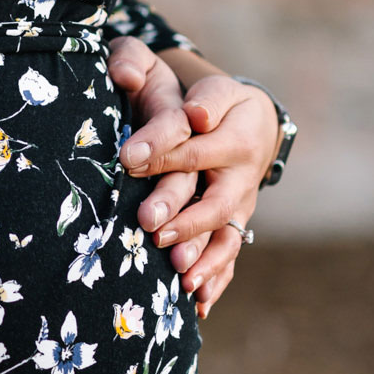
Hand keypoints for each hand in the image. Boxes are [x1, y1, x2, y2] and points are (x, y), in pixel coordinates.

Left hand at [109, 40, 280, 319]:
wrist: (245, 118)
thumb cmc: (201, 94)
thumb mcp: (178, 72)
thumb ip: (149, 68)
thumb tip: (148, 84)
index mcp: (230, 127)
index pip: (192, 140)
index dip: (161, 148)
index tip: (127, 158)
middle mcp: (239, 169)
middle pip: (213, 194)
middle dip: (182, 213)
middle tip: (148, 225)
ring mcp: (239, 200)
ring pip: (226, 231)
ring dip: (203, 255)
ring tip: (177, 276)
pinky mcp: (234, 223)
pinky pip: (229, 255)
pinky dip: (216, 280)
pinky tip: (198, 304)